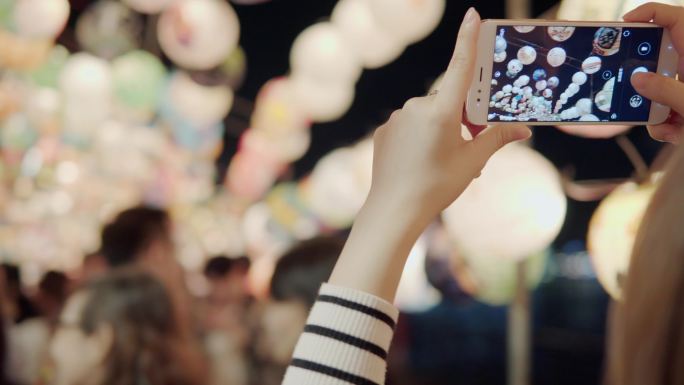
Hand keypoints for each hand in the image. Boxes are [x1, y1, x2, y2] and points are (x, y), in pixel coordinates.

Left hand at [368, 8, 529, 226]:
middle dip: (460, 117)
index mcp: (441, 111)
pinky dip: (418, 137)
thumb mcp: (473, 162)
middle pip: (447, 100)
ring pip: (426, 115)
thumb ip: (497, 139)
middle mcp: (417, 107)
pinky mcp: (384, 130)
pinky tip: (418, 161)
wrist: (393, 210)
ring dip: (438, 129)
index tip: (473, 15)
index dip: (467, 39)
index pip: (460, 66)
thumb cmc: (437, 186)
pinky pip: (408, 125)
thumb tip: (523, 130)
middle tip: (465, 146)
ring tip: (440, 162)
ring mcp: (397, 118)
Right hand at [625, 2, 683, 143]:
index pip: (673, 19)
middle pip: (658, 59)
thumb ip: (666, 91)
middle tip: (631, 89)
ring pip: (659, 91)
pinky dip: (667, 126)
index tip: (626, 24)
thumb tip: (638, 82)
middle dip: (644, 80)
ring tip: (668, 128)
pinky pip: (667, 110)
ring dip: (657, 113)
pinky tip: (676, 135)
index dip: (648, 14)